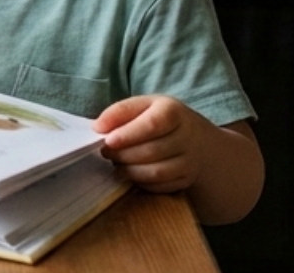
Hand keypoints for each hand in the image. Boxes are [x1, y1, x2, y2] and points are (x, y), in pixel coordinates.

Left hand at [93, 95, 214, 193]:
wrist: (195, 138)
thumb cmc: (159, 118)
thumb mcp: (142, 106)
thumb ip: (120, 112)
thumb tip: (98, 127)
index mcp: (174, 111)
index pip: (152, 124)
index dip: (128, 135)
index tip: (108, 141)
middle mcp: (187, 136)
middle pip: (152, 150)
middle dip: (124, 155)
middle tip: (106, 153)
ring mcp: (190, 160)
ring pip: (157, 172)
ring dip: (130, 171)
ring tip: (116, 164)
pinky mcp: (187, 179)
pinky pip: (161, 186)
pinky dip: (142, 182)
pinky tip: (131, 173)